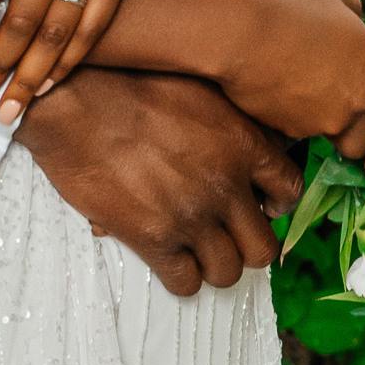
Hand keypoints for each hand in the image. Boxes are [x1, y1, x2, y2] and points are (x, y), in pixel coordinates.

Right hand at [18, 67, 301, 298]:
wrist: (74, 100)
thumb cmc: (128, 81)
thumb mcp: (195, 86)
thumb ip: (226, 121)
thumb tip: (238, 148)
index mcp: (242, 142)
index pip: (290, 190)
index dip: (277, 205)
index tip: (260, 205)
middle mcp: (227, 184)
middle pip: (264, 247)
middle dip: (247, 244)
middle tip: (225, 233)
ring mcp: (192, 216)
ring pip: (228, 272)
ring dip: (213, 263)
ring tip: (193, 247)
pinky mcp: (154, 238)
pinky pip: (185, 283)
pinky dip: (180, 276)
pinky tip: (167, 257)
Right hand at [199, 0, 364, 173]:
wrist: (241, 32)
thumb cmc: (286, 5)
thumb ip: (352, 7)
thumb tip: (353, 15)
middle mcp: (359, 103)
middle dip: (359, 144)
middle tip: (349, 138)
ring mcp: (324, 120)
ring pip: (332, 141)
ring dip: (327, 129)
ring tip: (308, 97)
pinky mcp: (292, 129)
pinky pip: (300, 132)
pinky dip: (296, 119)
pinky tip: (281, 92)